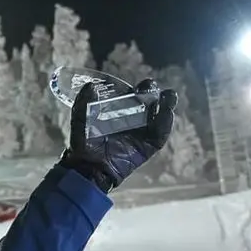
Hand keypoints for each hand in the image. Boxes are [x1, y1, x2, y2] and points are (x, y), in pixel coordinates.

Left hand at [61, 78, 177, 191]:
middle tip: (151, 86)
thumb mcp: (81, 120)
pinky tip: (167, 113)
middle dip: (153, 92)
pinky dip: (165, 124)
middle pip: (150, 102)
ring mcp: (143, 133)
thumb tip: (91, 85)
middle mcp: (135, 119)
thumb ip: (84, 102)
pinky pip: (161, 134)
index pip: (134, 95)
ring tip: (169, 95)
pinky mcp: (148, 146)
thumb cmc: (84, 143)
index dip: (141, 88)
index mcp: (120, 111)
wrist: (89, 167)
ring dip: (167, 104)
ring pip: (160, 116)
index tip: (144, 83)